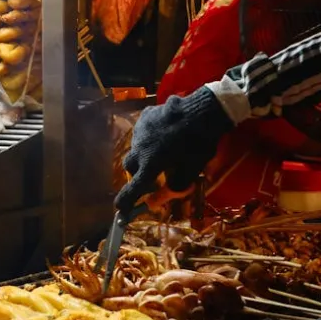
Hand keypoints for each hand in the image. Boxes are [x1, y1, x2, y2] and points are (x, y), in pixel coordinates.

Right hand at [115, 88, 233, 218]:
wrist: (200, 111)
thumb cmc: (198, 144)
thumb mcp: (192, 169)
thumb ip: (177, 184)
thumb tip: (166, 191)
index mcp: (150, 165)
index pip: (132, 188)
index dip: (126, 200)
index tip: (120, 208)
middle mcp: (139, 150)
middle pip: (129, 166)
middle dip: (136, 172)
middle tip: (150, 173)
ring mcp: (140, 132)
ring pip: (136, 147)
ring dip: (143, 153)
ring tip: (161, 148)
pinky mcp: (144, 117)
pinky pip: (142, 131)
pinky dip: (150, 136)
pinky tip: (164, 132)